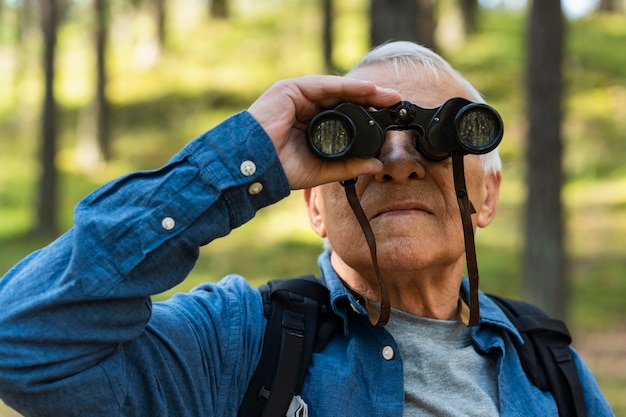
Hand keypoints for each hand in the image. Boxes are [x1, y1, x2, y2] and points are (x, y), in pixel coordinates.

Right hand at [248, 75, 400, 189]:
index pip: (344, 115)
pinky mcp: (291, 89)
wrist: (254, 166)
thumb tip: (376, 165)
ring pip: (337, 90)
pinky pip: (325, 85)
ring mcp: (298, 96)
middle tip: (395, 102)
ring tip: (387, 95)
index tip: (389, 120)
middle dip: (371, 100)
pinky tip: (367, 90)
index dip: (366, 116)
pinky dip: (347, 87)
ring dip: (364, 91)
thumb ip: (348, 165)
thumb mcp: (322, 168)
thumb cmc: (281, 169)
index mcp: (310, 124)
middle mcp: (305, 107)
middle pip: (344, 99)